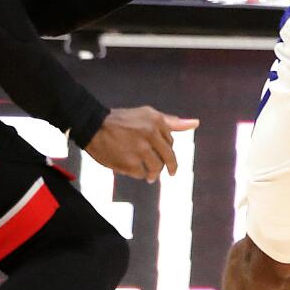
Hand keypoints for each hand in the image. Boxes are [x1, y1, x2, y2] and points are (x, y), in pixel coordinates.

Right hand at [84, 106, 198, 181]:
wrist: (92, 126)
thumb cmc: (122, 120)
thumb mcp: (147, 115)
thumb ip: (172, 122)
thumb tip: (197, 123)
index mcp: (156, 120)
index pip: (170, 142)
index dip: (165, 148)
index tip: (158, 150)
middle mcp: (150, 133)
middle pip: (169, 158)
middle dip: (170, 167)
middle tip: (170, 173)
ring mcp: (140, 149)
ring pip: (156, 168)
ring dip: (153, 173)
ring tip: (149, 175)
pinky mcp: (129, 163)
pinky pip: (141, 174)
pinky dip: (138, 173)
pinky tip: (131, 168)